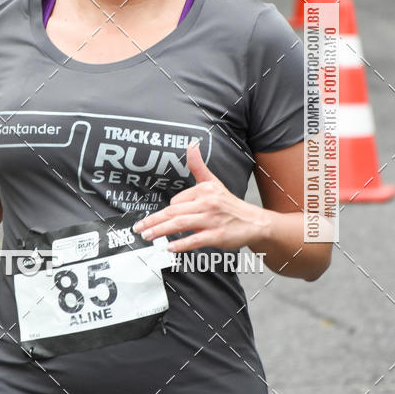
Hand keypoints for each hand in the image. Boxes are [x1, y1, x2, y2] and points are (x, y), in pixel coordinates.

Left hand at [133, 141, 267, 251]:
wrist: (255, 222)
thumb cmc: (230, 205)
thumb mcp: (213, 182)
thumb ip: (198, 166)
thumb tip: (190, 145)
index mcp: (204, 190)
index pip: (176, 201)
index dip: (167, 212)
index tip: (158, 219)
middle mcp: (208, 203)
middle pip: (173, 212)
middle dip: (153, 221)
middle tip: (139, 228)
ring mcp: (212, 220)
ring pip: (180, 224)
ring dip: (161, 231)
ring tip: (148, 236)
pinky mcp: (217, 236)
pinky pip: (195, 239)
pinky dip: (181, 244)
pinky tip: (170, 247)